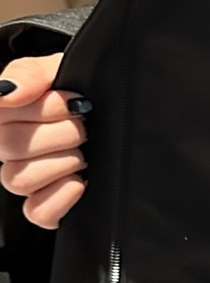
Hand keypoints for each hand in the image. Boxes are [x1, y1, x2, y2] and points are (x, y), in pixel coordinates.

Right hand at [0, 52, 89, 229]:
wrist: (124, 116)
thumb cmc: (88, 93)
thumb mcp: (63, 70)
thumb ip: (30, 73)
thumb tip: (6, 91)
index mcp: (10, 114)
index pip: (1, 117)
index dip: (43, 108)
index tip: (74, 102)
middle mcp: (13, 148)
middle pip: (10, 148)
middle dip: (61, 133)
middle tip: (85, 127)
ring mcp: (30, 178)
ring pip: (18, 180)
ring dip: (61, 162)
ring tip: (84, 153)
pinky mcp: (48, 206)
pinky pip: (36, 213)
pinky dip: (59, 198)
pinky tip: (79, 182)